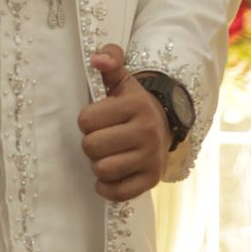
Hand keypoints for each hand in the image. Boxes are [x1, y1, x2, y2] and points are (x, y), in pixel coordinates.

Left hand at [77, 43, 169, 202]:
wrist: (164, 126)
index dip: (86, 120)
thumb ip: (109, 59)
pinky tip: (110, 175)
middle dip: (91, 143)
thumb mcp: (122, 79)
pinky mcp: (151, 180)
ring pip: (102, 170)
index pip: (87, 120)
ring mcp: (151, 158)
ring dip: (98, 164)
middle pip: (92, 146)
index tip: (98, 119)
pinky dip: (106, 187)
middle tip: (101, 138)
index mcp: (136, 105)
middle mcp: (147, 131)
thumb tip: (97, 59)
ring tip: (107, 154)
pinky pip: (117, 192)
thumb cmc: (132, 104)